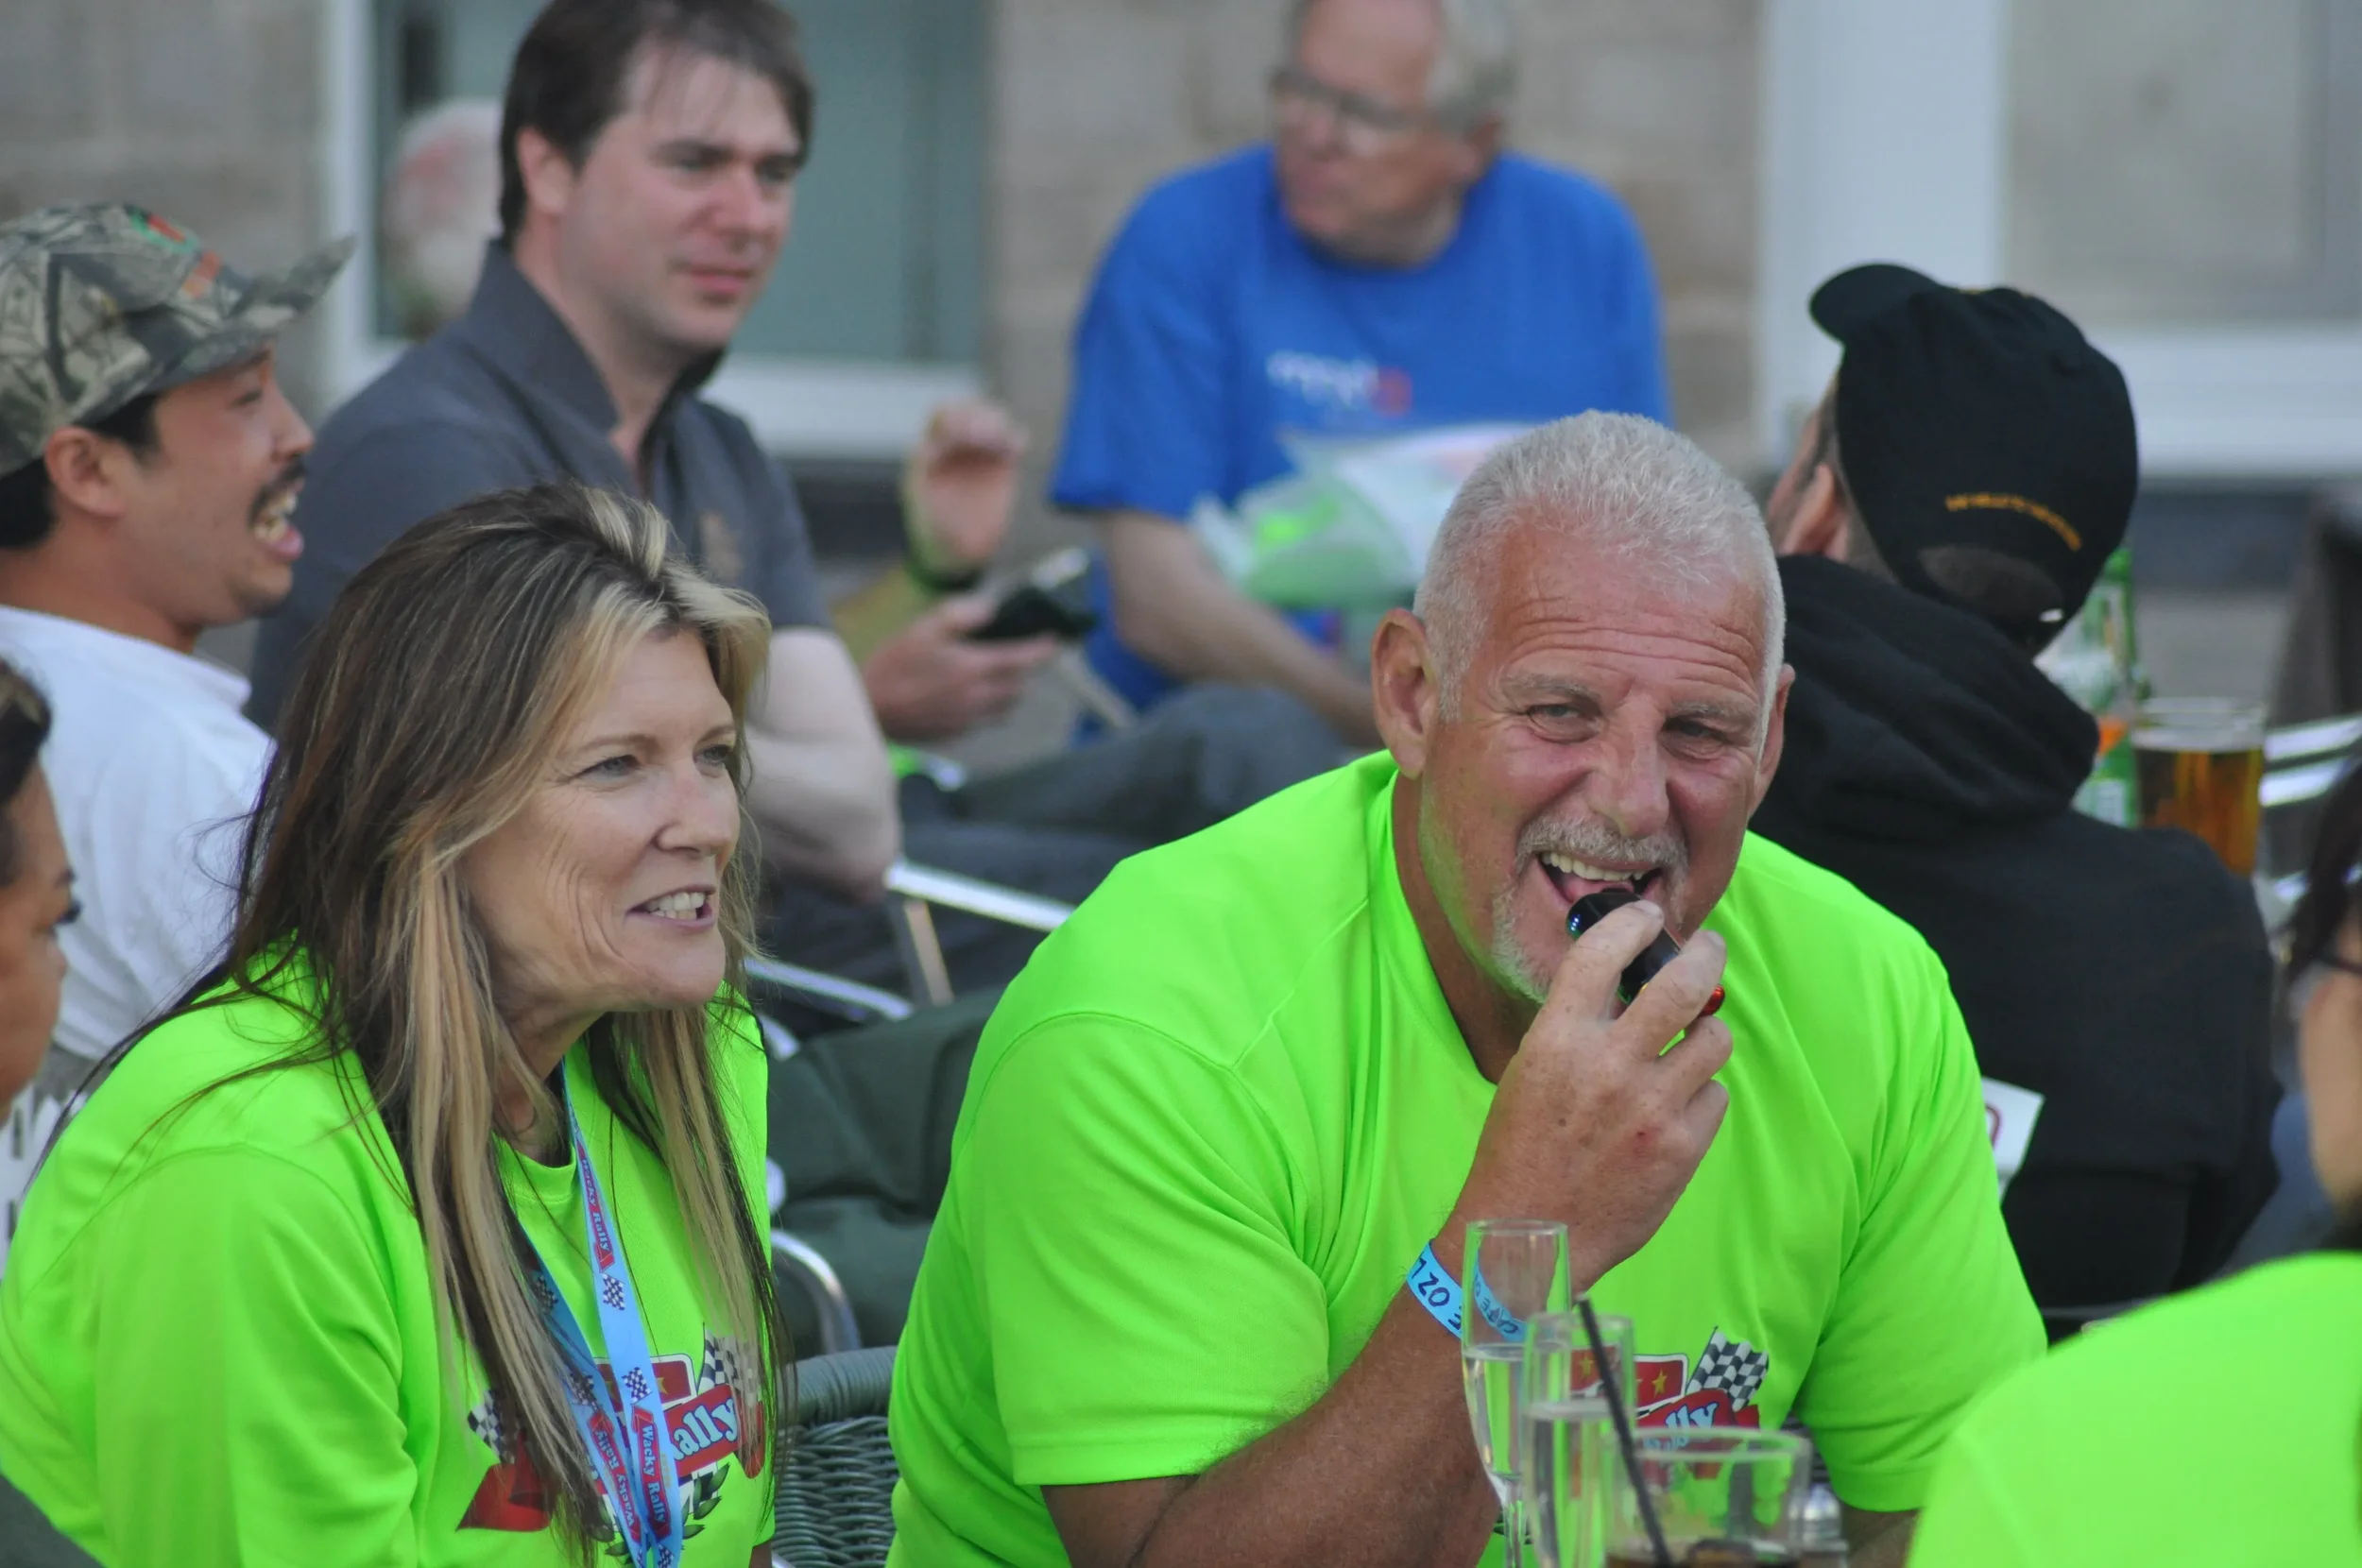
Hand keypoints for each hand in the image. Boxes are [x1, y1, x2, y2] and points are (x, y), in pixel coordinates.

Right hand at [861, 595, 1059, 742]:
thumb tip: (990, 609)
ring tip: (997, 677)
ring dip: (1010, 692)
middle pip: (1019, 686)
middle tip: (1017, 656)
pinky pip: (985, 721)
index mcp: (974, 668)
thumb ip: (961, 614)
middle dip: (1024, 671)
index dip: (1042, 650)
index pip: (1023, 659)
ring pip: (1006, 707)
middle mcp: (979, 697)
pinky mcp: (957, 733)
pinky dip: (989, 708)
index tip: (1053, 642)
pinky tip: (970, 696)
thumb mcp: (923, 628)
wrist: (868, 708)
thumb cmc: (893, 665)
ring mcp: (969, 719)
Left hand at [903, 399, 1029, 577]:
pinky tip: (1018, 449)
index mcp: (930, 452)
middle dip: (981, 418)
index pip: (941, 419)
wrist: (956, 554)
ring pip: (992, 422)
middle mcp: (955, 446)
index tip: (967, 432)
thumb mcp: (922, 507)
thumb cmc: (935, 533)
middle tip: (992, 435)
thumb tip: (925, 450)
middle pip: (969, 412)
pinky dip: (1016, 440)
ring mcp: (979, 453)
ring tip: (1006, 443)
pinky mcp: (1000, 464)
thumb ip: (922, 478)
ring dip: (1000, 426)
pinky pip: (1011, 442)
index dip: (955, 420)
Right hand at [1452, 900, 1730, 1289]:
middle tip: (1710, 949)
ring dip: (1705, 1032)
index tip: (1651, 916)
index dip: (1634, 922)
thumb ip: (1576, 1024)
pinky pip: (1715, 1094)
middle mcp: (1609, 1066)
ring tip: (1690, 1042)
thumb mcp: (1529, 1070)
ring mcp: (1652, 1107)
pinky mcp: (1682, 1146)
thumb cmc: (1522, 1148)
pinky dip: (1700, 1094)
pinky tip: (1674, 1108)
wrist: (1531, 1232)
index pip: (1606, 952)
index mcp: (1558, 1039)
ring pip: (1714, 1038)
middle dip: (1706, 955)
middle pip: (1685, 983)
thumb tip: (1626, 981)